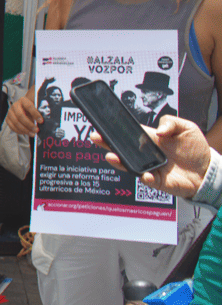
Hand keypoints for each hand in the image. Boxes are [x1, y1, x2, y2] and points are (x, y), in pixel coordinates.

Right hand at [5, 91, 42, 136]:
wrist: (23, 108)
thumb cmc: (31, 109)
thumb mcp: (36, 107)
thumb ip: (39, 111)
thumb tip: (45, 120)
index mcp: (23, 100)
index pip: (29, 106)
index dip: (35, 114)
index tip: (41, 121)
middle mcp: (15, 105)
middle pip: (20, 116)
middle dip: (29, 124)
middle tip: (37, 130)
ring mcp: (10, 112)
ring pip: (16, 122)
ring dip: (25, 130)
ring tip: (33, 133)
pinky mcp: (7, 119)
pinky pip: (12, 127)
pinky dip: (20, 131)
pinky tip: (27, 133)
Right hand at [96, 115, 211, 197]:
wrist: (209, 170)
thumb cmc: (196, 148)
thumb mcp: (186, 127)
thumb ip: (171, 122)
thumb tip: (160, 131)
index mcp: (150, 139)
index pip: (128, 133)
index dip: (114, 129)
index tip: (102, 124)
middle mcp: (146, 154)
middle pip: (122, 149)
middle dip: (107, 144)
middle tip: (96, 137)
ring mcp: (150, 168)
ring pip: (130, 166)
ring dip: (119, 162)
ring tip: (112, 157)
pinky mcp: (159, 182)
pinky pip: (148, 180)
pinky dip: (145, 178)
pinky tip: (144, 174)